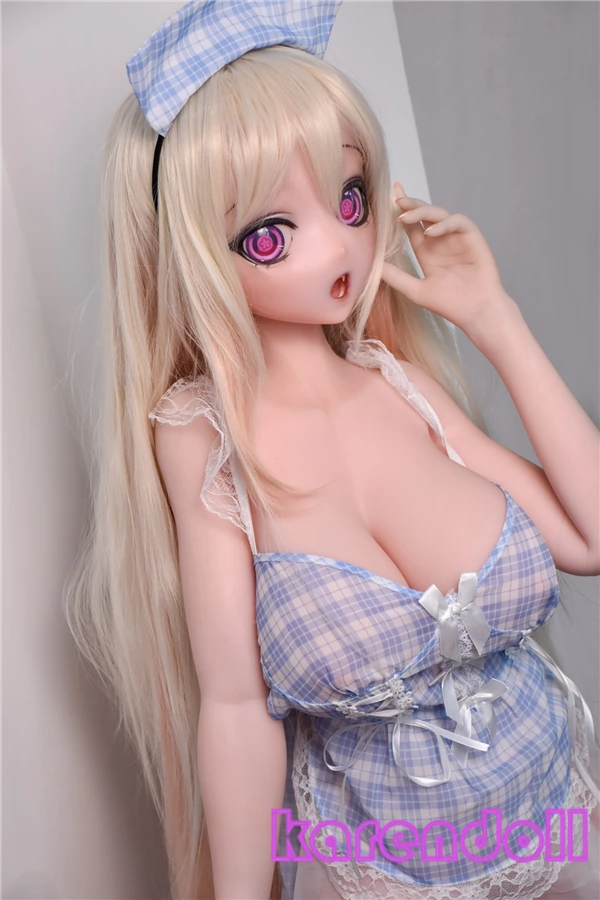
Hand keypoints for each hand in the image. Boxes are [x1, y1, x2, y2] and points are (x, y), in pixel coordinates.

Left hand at [381, 182, 511, 333]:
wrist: (475, 312)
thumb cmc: (450, 304)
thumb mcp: (415, 290)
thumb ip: (396, 277)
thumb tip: (372, 266)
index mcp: (426, 251)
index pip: (411, 226)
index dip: (400, 211)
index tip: (389, 197)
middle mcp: (440, 241)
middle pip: (423, 214)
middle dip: (410, 204)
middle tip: (396, 199)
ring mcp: (456, 238)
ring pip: (439, 213)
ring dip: (422, 211)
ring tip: (405, 216)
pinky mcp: (472, 237)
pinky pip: (457, 222)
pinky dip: (443, 224)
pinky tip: (430, 232)